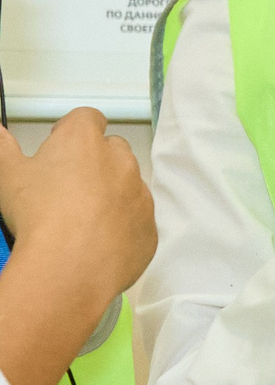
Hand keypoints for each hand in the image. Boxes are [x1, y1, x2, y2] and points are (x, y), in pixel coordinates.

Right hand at [0, 108, 154, 295]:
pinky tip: (99, 239)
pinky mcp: (150, 227)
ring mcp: (141, 195)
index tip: (59, 145)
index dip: (72, 129)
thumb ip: (3, 147)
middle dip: (95, 161)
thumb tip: (0, 133)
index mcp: (85, 140)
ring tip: (82, 216)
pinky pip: (138, 219)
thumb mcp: (7, 175)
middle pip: (112, 150)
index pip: (87, 118)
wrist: (71, 267)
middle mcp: (121, 161)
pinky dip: (123, 223)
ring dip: (112, 192)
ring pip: (129, 185)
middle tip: (68, 185)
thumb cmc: (38, 214)